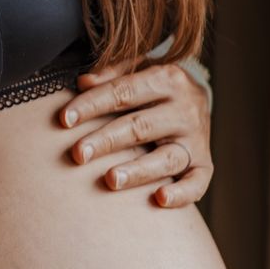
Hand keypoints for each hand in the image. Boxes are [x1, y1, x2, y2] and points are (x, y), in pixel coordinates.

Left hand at [56, 57, 213, 206]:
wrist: (199, 100)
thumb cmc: (154, 86)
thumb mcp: (138, 69)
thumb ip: (112, 74)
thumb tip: (83, 82)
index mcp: (167, 79)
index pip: (123, 92)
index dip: (92, 105)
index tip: (64, 120)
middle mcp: (185, 109)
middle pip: (141, 127)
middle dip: (106, 141)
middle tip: (78, 154)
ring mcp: (197, 139)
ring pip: (167, 158)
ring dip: (138, 170)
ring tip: (110, 180)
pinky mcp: (205, 164)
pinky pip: (198, 182)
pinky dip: (182, 193)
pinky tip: (160, 200)